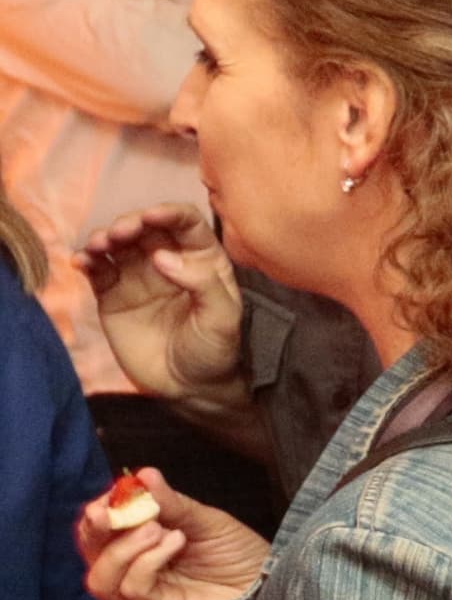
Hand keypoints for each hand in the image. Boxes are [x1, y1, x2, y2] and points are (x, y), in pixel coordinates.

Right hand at [75, 207, 247, 421]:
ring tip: (98, 245)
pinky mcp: (113, 294)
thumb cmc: (215, 350)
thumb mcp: (222, 318)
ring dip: (104, 236)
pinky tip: (81, 261)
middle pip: (146, 228)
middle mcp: (169, 261)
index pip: (186, 223)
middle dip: (130, 223)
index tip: (152, 216)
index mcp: (202, 260)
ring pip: (117, 243)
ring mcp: (138, 276)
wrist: (190, 386)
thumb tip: (163, 256)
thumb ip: (202, 283)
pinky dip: (86, 259)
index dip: (169, 213)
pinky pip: (96, 269)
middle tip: (120, 233)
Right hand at [78, 474, 265, 599]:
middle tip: (112, 511)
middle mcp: (134, 573)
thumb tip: (143, 475)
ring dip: (124, 548)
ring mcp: (145, 597)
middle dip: (96, 530)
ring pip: (102, 578)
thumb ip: (172, 503)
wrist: (273, 582)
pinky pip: (133, 591)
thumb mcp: (205, 520)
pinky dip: (146, 563)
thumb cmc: (240, 552)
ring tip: (158, 529)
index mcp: (139, 547)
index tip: (112, 494)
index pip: (98, 532)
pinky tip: (174, 543)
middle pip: (92, 555)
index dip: (97, 513)